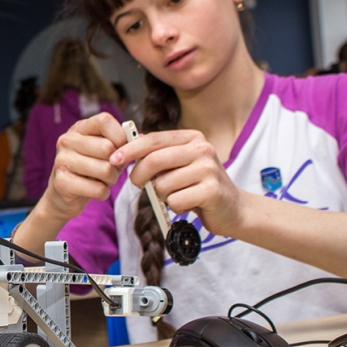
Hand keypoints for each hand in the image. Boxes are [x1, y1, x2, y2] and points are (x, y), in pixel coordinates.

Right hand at [41, 112, 128, 220]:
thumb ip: (121, 144)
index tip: (122, 149)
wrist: (63, 196)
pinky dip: (103, 193)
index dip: (119, 136)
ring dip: (111, 180)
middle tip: (111, 170)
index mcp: (79, 129)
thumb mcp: (104, 153)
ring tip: (103, 180)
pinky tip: (95, 191)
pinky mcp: (61, 182)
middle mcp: (67, 141)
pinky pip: (97, 188)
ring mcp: (62, 160)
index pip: (104, 120)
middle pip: (107, 147)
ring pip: (105, 169)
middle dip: (117, 164)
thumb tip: (142, 139)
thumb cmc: (89, 171)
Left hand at [110, 129, 242, 236]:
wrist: (233, 209)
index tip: (113, 159)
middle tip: (137, 185)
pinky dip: (175, 207)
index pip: (153, 140)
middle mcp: (202, 149)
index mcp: (192, 138)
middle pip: (154, 160)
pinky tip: (188, 205)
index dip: (130, 149)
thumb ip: (158, 154)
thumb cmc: (198, 186)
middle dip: (138, 176)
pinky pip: (175, 201)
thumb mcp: (179, 164)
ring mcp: (209, 169)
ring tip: (178, 195)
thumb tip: (128, 142)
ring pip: (162, 184)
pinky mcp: (212, 190)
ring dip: (162, 196)